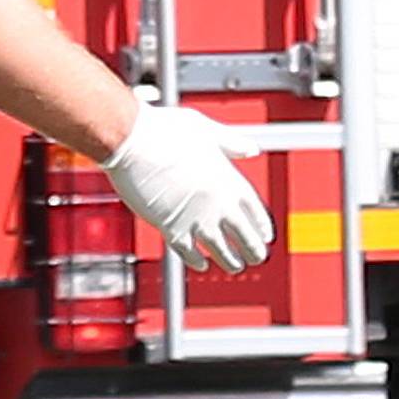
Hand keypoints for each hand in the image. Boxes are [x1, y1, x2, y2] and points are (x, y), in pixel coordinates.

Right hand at [103, 102, 274, 274]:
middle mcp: (219, 204)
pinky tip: (201, 265)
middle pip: (245, 236)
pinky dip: (196, 261)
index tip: (265, 236)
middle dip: (253, 250)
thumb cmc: (165, 130)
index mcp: (230, 180)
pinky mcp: (171, 228)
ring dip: (230, 262)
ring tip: (235, 267)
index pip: (256, 212)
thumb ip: (230, 142)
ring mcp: (196, 219)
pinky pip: (189, 252)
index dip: (262, 226)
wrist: (133, 141)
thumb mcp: (206, 130)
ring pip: (221, 250)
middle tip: (257, 258)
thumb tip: (251, 149)